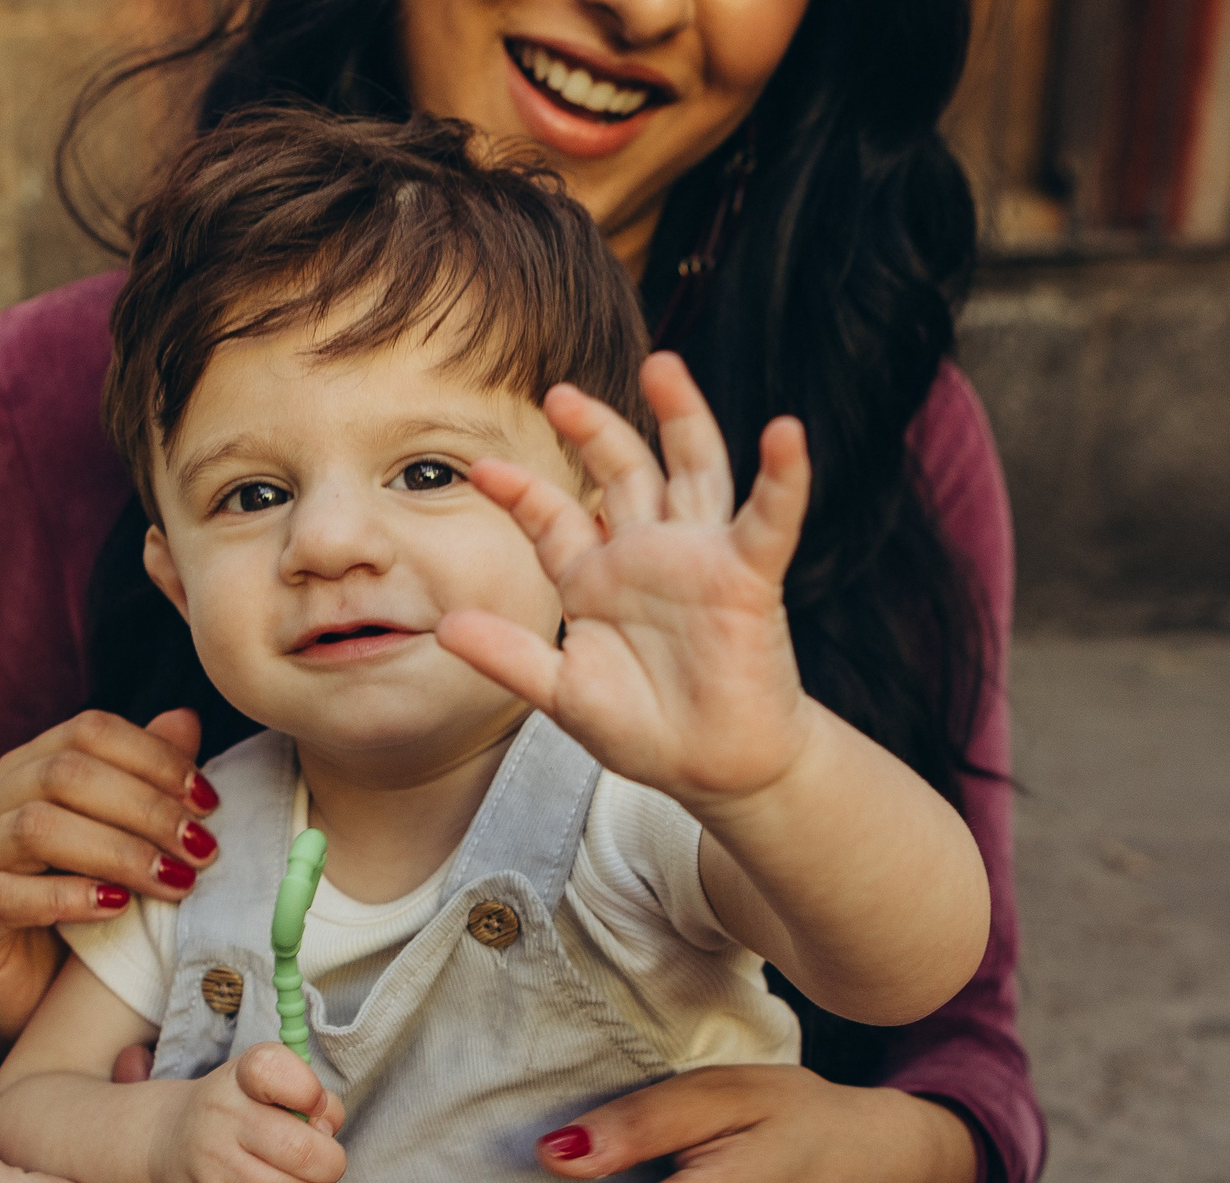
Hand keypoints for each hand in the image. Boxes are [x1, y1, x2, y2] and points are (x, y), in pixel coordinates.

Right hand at [0, 709, 213, 1068]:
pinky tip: (115, 908)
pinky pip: (3, 895)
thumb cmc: (82, 915)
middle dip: (144, 808)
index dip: (153, 758)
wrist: (30, 1000)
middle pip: (63, 774)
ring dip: (116, 852)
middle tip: (201, 849)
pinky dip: (66, 897)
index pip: (85, 733)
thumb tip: (184, 720)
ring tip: (173, 881)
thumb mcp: (123, 845)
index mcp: (22, 772)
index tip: (208, 802)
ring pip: (34, 828)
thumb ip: (144, 783)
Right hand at [153, 1043, 346, 1182]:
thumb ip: (317, 1102)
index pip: (270, 1070)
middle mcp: (222, 1115)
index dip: (306, 1089)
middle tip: (325, 1164)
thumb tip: (327, 1133)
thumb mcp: (272, 1088)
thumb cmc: (241, 1112)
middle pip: (299, 1150)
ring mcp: (213, 1163)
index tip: (314, 1102)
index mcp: (242, 1077)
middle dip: (331, 1164)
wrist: (172, 1143)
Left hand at [437, 352, 818, 809]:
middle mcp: (645, 554)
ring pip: (692, 471)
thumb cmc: (641, 727)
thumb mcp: (562, 693)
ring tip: (662, 367)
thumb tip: (444, 626)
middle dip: (593, 430)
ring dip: (682, 418)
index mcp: (594, 578)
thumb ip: (509, 657)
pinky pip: (769, 518)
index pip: (552, 518)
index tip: (481, 468)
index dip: (520, 491)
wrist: (710, 768)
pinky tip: (785, 434)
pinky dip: (782, 477)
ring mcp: (698, 559)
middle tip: (558, 392)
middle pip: (620, 472)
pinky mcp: (748, 577)